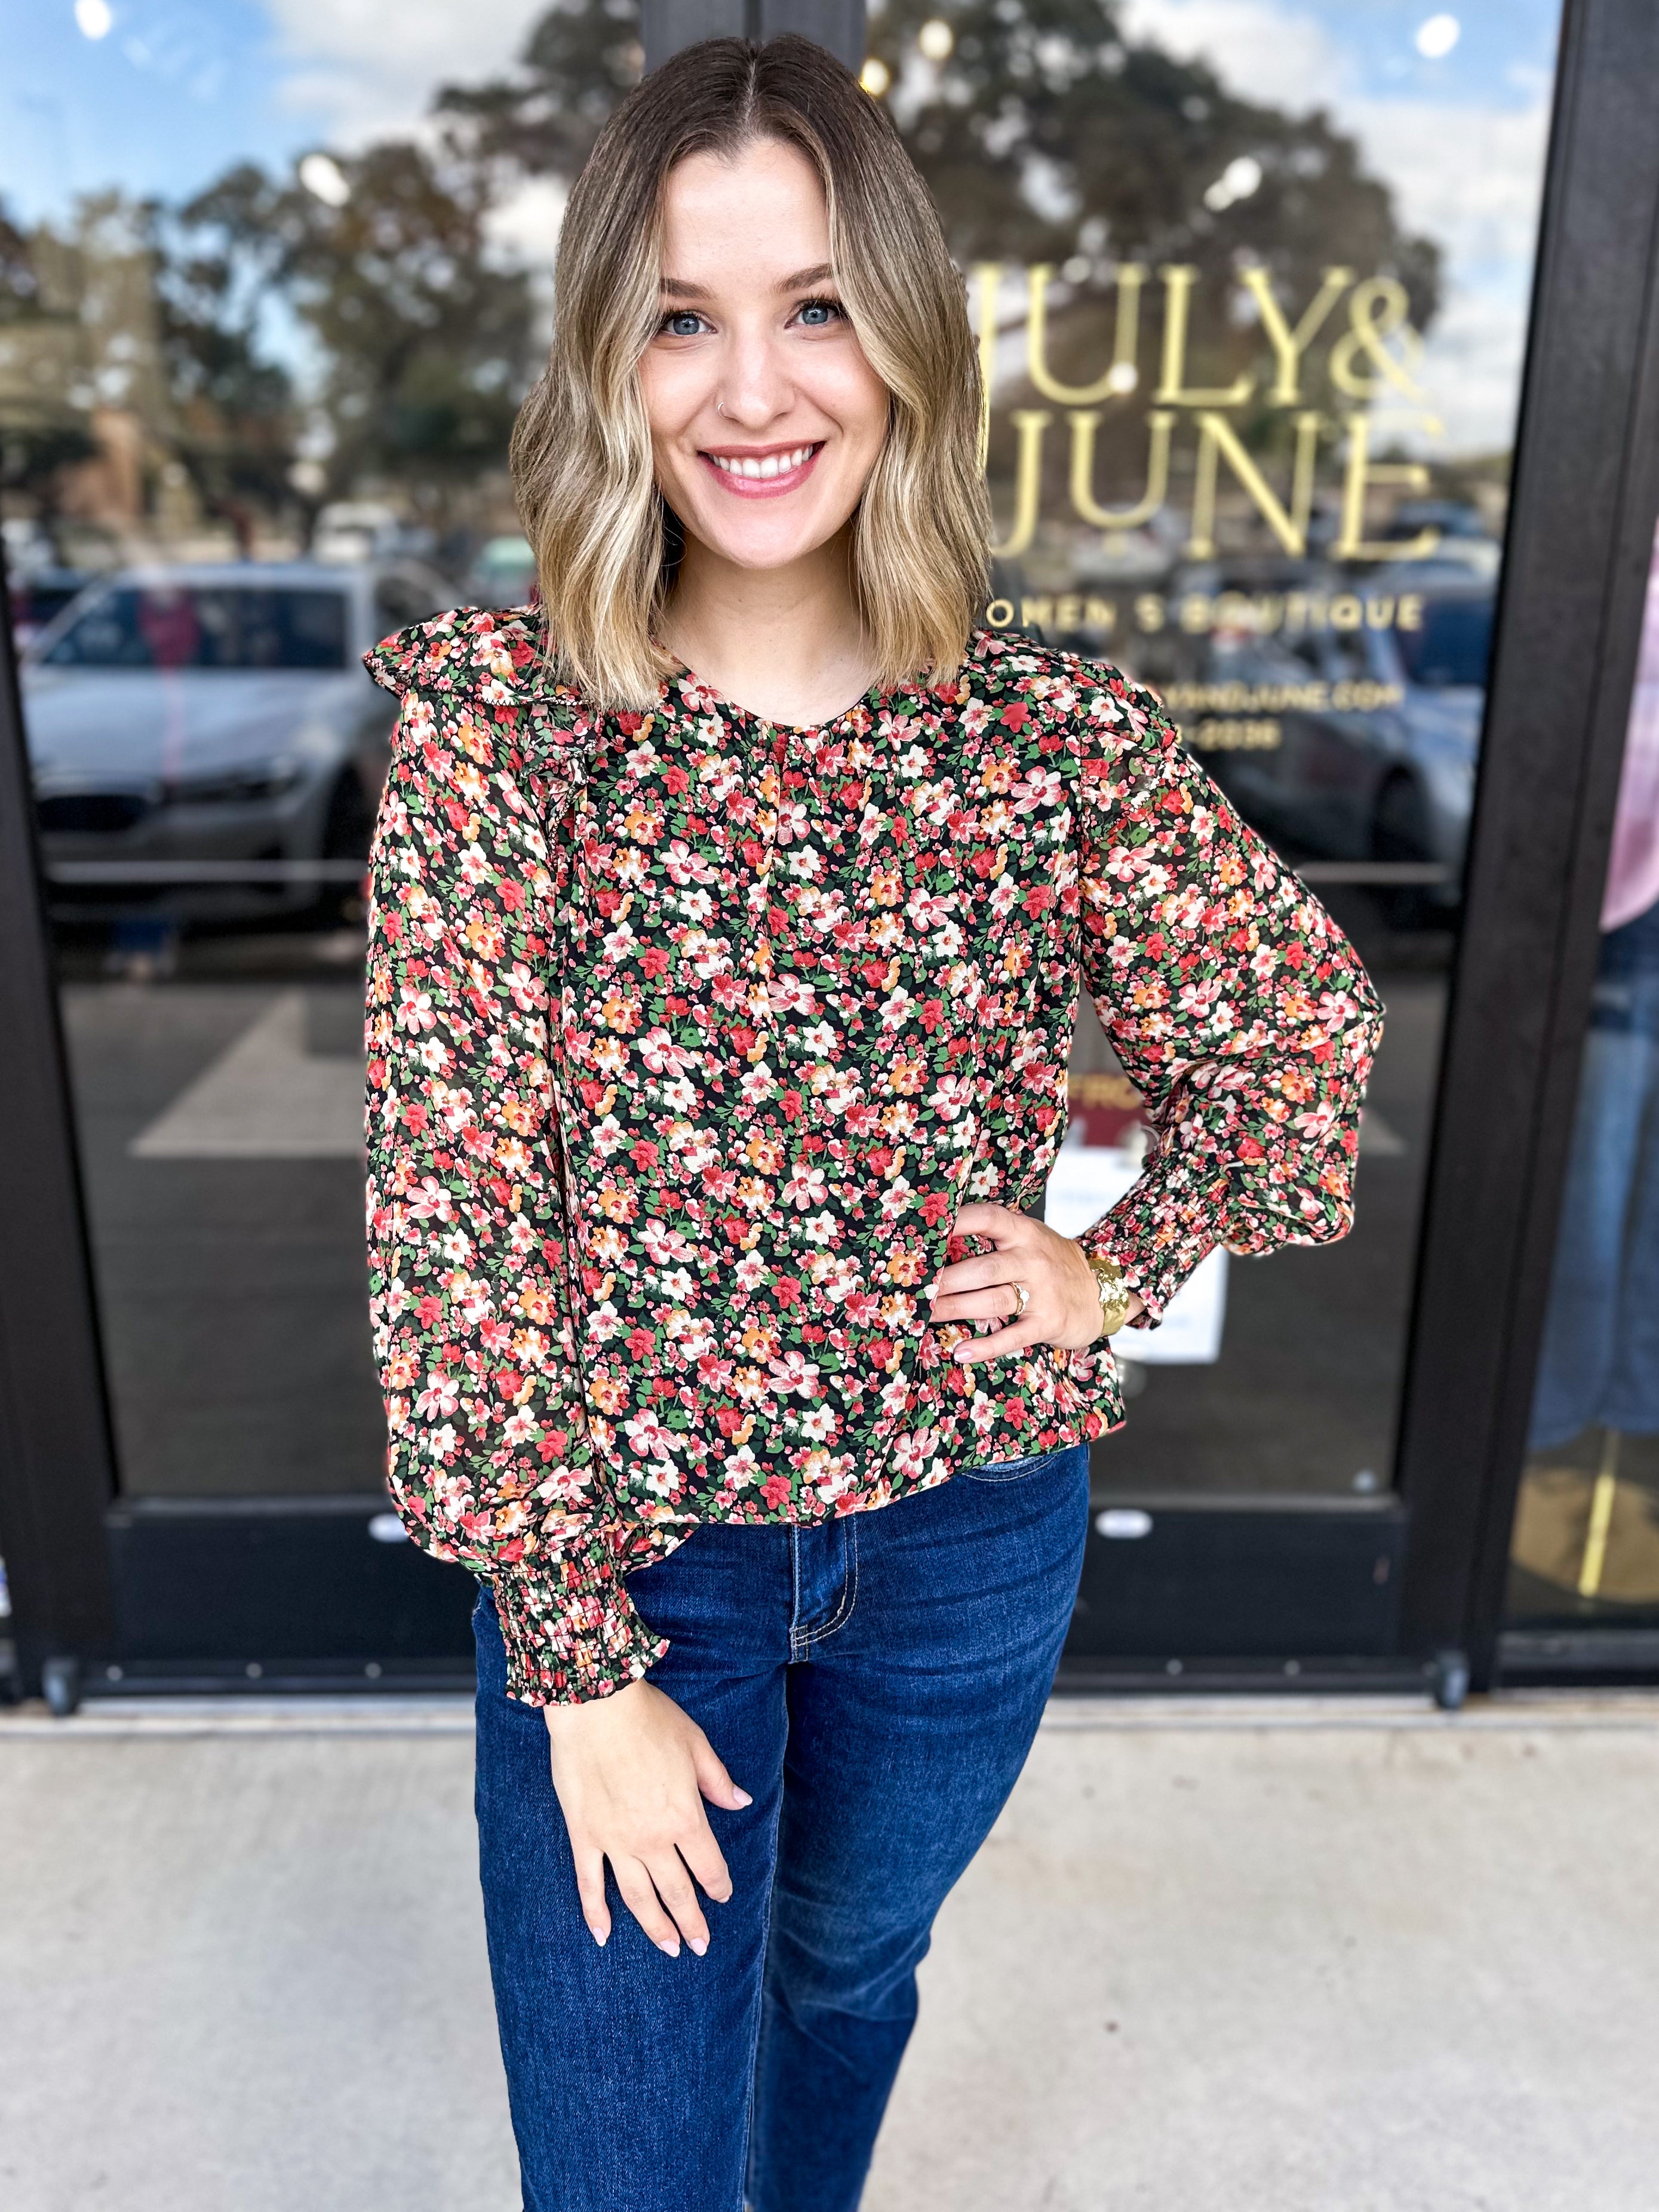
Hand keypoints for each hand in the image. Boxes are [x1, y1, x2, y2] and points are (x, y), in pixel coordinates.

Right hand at [543, 1677, 750, 1955]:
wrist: (596, 1706)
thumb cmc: (649, 1719)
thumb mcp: (695, 1744)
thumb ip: (717, 1780)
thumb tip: (741, 1803)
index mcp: (685, 1817)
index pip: (708, 1865)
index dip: (718, 1885)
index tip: (723, 1897)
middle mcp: (652, 1839)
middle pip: (676, 1891)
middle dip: (692, 1921)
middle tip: (700, 1945)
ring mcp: (615, 1842)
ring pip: (638, 1897)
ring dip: (655, 1927)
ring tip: (668, 1948)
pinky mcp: (584, 1836)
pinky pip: (589, 1883)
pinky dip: (595, 1913)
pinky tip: (603, 1936)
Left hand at [930, 1201, 1143, 1368]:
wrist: (1102, 1291)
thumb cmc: (1050, 1263)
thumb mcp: (1029, 1240)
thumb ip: (993, 1239)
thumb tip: (936, 1244)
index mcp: (1024, 1232)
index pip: (988, 1218)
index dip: (957, 1221)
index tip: (925, 1228)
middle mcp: (1033, 1259)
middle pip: (983, 1268)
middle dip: (946, 1280)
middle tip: (912, 1289)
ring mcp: (1042, 1292)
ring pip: (993, 1301)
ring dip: (955, 1309)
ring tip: (924, 1315)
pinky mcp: (1048, 1322)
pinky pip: (1014, 1335)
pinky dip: (987, 1346)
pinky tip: (962, 1352)